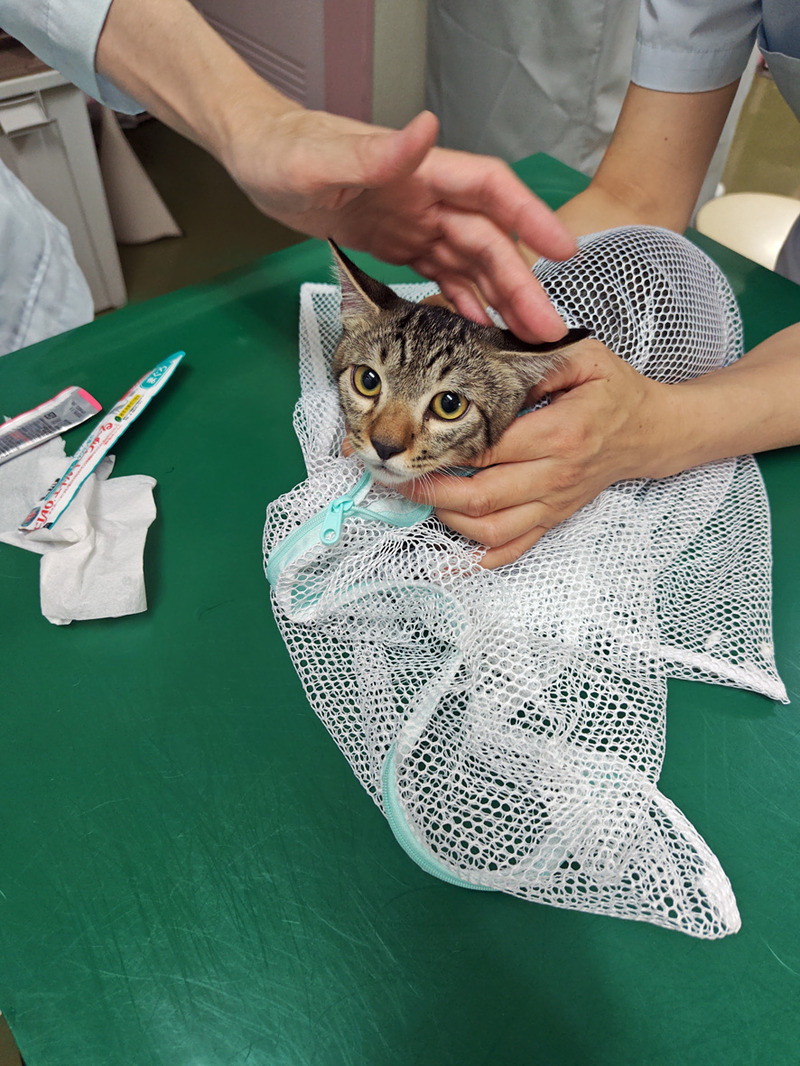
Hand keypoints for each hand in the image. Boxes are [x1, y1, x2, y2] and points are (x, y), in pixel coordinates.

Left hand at [227, 108, 575, 340]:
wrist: (255, 157)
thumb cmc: (282, 149)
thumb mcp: (320, 158)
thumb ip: (376, 152)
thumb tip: (427, 129)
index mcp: (420, 171)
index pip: (490, 190)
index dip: (531, 216)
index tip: (563, 248)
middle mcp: (426, 196)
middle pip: (488, 240)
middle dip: (520, 283)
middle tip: (543, 327)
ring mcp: (414, 221)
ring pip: (470, 262)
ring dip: (499, 298)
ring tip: (523, 335)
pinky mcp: (398, 241)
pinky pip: (440, 273)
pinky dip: (461, 298)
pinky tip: (477, 323)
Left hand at [397, 339, 672, 567]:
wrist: (648, 432)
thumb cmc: (613, 392)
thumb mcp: (583, 357)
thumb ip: (536, 357)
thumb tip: (485, 357)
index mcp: (561, 432)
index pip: (491, 448)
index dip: (447, 447)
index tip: (413, 440)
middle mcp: (556, 474)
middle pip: (482, 495)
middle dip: (432, 488)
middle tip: (397, 474)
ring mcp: (553, 502)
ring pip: (492, 529)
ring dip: (447, 521)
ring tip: (417, 499)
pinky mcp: (552, 519)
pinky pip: (512, 549)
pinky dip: (477, 557)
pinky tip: (446, 556)